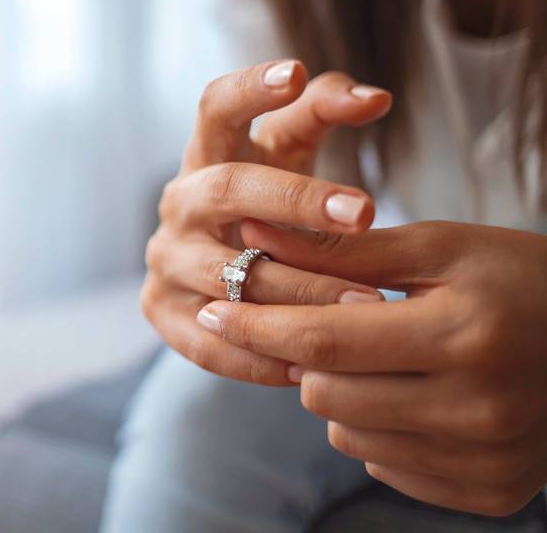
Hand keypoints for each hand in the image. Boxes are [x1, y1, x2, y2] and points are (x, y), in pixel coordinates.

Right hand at [142, 60, 391, 384]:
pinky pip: (207, 342)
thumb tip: (378, 97)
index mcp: (206, 153)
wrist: (219, 266)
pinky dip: (259, 356)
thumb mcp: (292, 150)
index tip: (296, 72)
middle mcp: (178, 201)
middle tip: (367, 210)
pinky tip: (315, 362)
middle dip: (295, 200)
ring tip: (368, 302)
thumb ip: (327, 112)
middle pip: (225, 188)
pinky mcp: (159, 311)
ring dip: (297, 289)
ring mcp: (164, 258)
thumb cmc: (268, 199)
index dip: (249, 88)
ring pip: (226, 274)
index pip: (214, 107)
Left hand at [197, 219, 546, 514]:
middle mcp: (476, 410)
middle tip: (331, 324)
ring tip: (385, 357)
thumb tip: (254, 235)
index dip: (255, 324)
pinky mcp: (490, 492)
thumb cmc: (523, 280)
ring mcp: (486, 460)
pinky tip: (414, 395)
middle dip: (305, 356)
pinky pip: (385, 465)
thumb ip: (342, 250)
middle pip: (323, 393)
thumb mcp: (440, 249)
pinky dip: (379, 429)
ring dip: (341, 393)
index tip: (213, 308)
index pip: (322, 340)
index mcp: (464, 335)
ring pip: (346, 433)